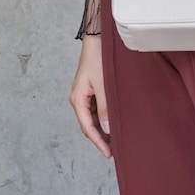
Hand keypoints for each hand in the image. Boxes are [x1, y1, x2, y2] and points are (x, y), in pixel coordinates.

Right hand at [69, 35, 111, 158]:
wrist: (97, 41)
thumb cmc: (98, 59)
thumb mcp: (103, 85)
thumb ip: (105, 108)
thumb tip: (106, 129)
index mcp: (78, 99)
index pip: (87, 127)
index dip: (98, 142)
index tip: (108, 153)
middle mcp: (79, 99)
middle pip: (89, 125)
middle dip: (100, 138)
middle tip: (114, 150)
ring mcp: (85, 96)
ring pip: (93, 119)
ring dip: (103, 129)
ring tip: (117, 139)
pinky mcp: (91, 91)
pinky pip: (97, 110)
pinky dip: (105, 118)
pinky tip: (114, 123)